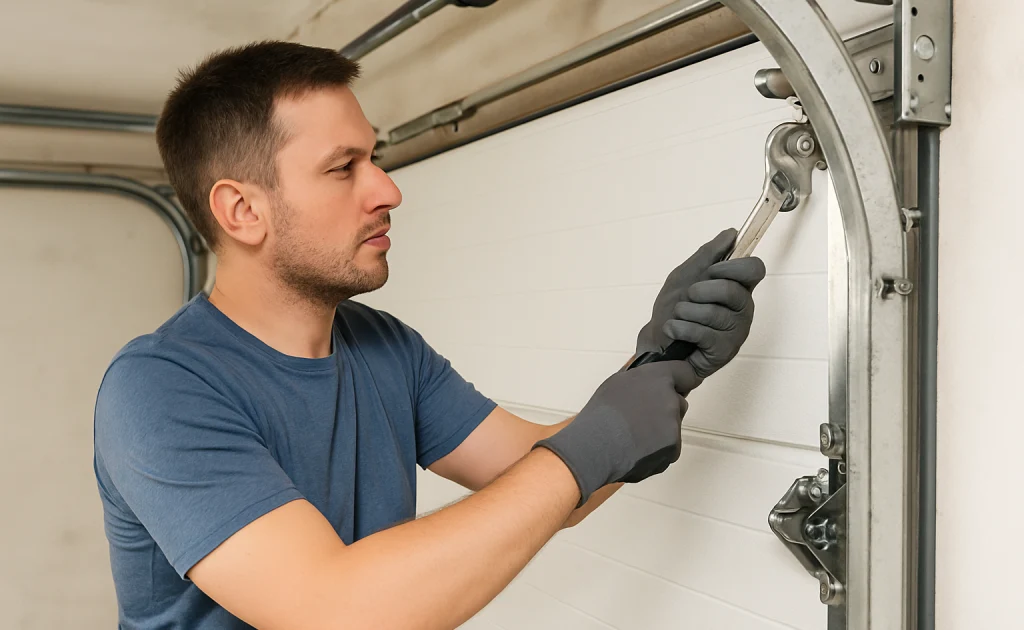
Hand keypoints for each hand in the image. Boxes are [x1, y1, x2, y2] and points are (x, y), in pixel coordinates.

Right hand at [533, 361, 700, 506]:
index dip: (679, 379)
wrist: (594, 449)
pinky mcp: (673, 449)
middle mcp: (671, 399)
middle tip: (641, 415)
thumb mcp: (617, 382)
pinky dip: (657, 449)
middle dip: (665, 408)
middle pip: (679, 402)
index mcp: (658, 378)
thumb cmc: (600, 416)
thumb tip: (647, 375)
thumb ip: (640, 377)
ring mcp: (674, 426)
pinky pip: (669, 447)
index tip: (677, 384)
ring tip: (633, 435)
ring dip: (659, 430)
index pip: (685, 372)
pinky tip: (636, 448)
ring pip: (673, 427)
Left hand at [635, 228, 765, 377]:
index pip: (754, 269)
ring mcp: (736, 331)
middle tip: (688, 297)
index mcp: (738, 287)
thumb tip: (731, 233)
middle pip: (731, 290)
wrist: (656, 343)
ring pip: (713, 313)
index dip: (732, 267)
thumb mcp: (685, 276)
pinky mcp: (725, 351)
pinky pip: (702, 333)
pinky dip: (679, 328)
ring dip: (684, 312)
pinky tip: (674, 330)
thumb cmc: (673, 310)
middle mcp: (742, 309)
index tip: (711, 271)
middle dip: (699, 291)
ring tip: (678, 317)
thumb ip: (708, 254)